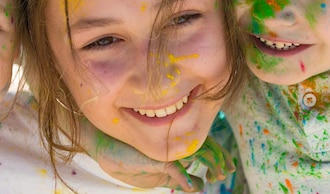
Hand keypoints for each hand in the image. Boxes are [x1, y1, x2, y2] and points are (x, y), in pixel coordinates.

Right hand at [80, 119, 234, 191]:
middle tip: (227, 170)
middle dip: (219, 158)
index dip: (218, 156)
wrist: (102, 145)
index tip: (228, 169)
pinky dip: (184, 178)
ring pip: (195, 151)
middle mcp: (172, 142)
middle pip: (204, 146)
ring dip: (210, 163)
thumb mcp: (156, 172)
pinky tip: (192, 187)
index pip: (203, 146)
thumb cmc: (127, 157)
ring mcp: (164, 148)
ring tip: (218, 174)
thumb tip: (199, 187)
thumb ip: (178, 178)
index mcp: (174, 144)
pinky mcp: (154, 157)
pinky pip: (173, 167)